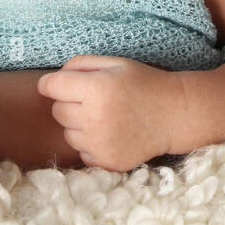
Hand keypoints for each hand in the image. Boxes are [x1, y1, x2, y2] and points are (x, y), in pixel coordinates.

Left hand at [37, 55, 185, 171]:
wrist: (175, 114)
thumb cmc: (143, 83)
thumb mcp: (115, 63)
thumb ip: (80, 64)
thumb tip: (51, 80)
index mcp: (96, 89)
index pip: (50, 87)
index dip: (53, 83)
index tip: (61, 84)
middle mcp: (95, 118)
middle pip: (57, 111)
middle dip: (69, 103)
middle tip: (93, 100)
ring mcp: (100, 144)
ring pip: (68, 134)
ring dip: (79, 126)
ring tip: (104, 117)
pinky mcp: (107, 162)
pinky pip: (82, 152)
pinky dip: (91, 144)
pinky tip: (111, 133)